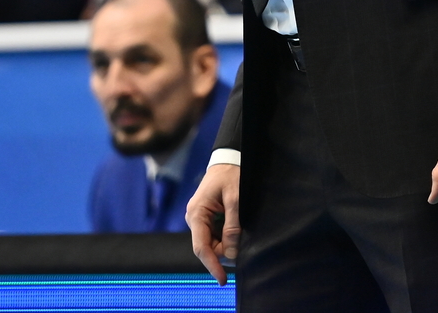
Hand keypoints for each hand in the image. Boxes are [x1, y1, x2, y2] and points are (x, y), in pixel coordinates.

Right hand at [186, 162, 240, 284]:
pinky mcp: (205, 217)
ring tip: (240, 227)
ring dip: (226, 243)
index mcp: (196, 214)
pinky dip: (226, 237)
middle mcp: (194, 218)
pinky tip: (236, 226)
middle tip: (244, 244)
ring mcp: (199, 218)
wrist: (228, 158)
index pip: (202, 248)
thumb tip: (230, 253)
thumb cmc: (231, 174)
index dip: (213, 266)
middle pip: (207, 247)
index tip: (224, 280)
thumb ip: (233, 226)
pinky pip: (214, 234)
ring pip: (212, 242)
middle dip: (224, 252)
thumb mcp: (236, 199)